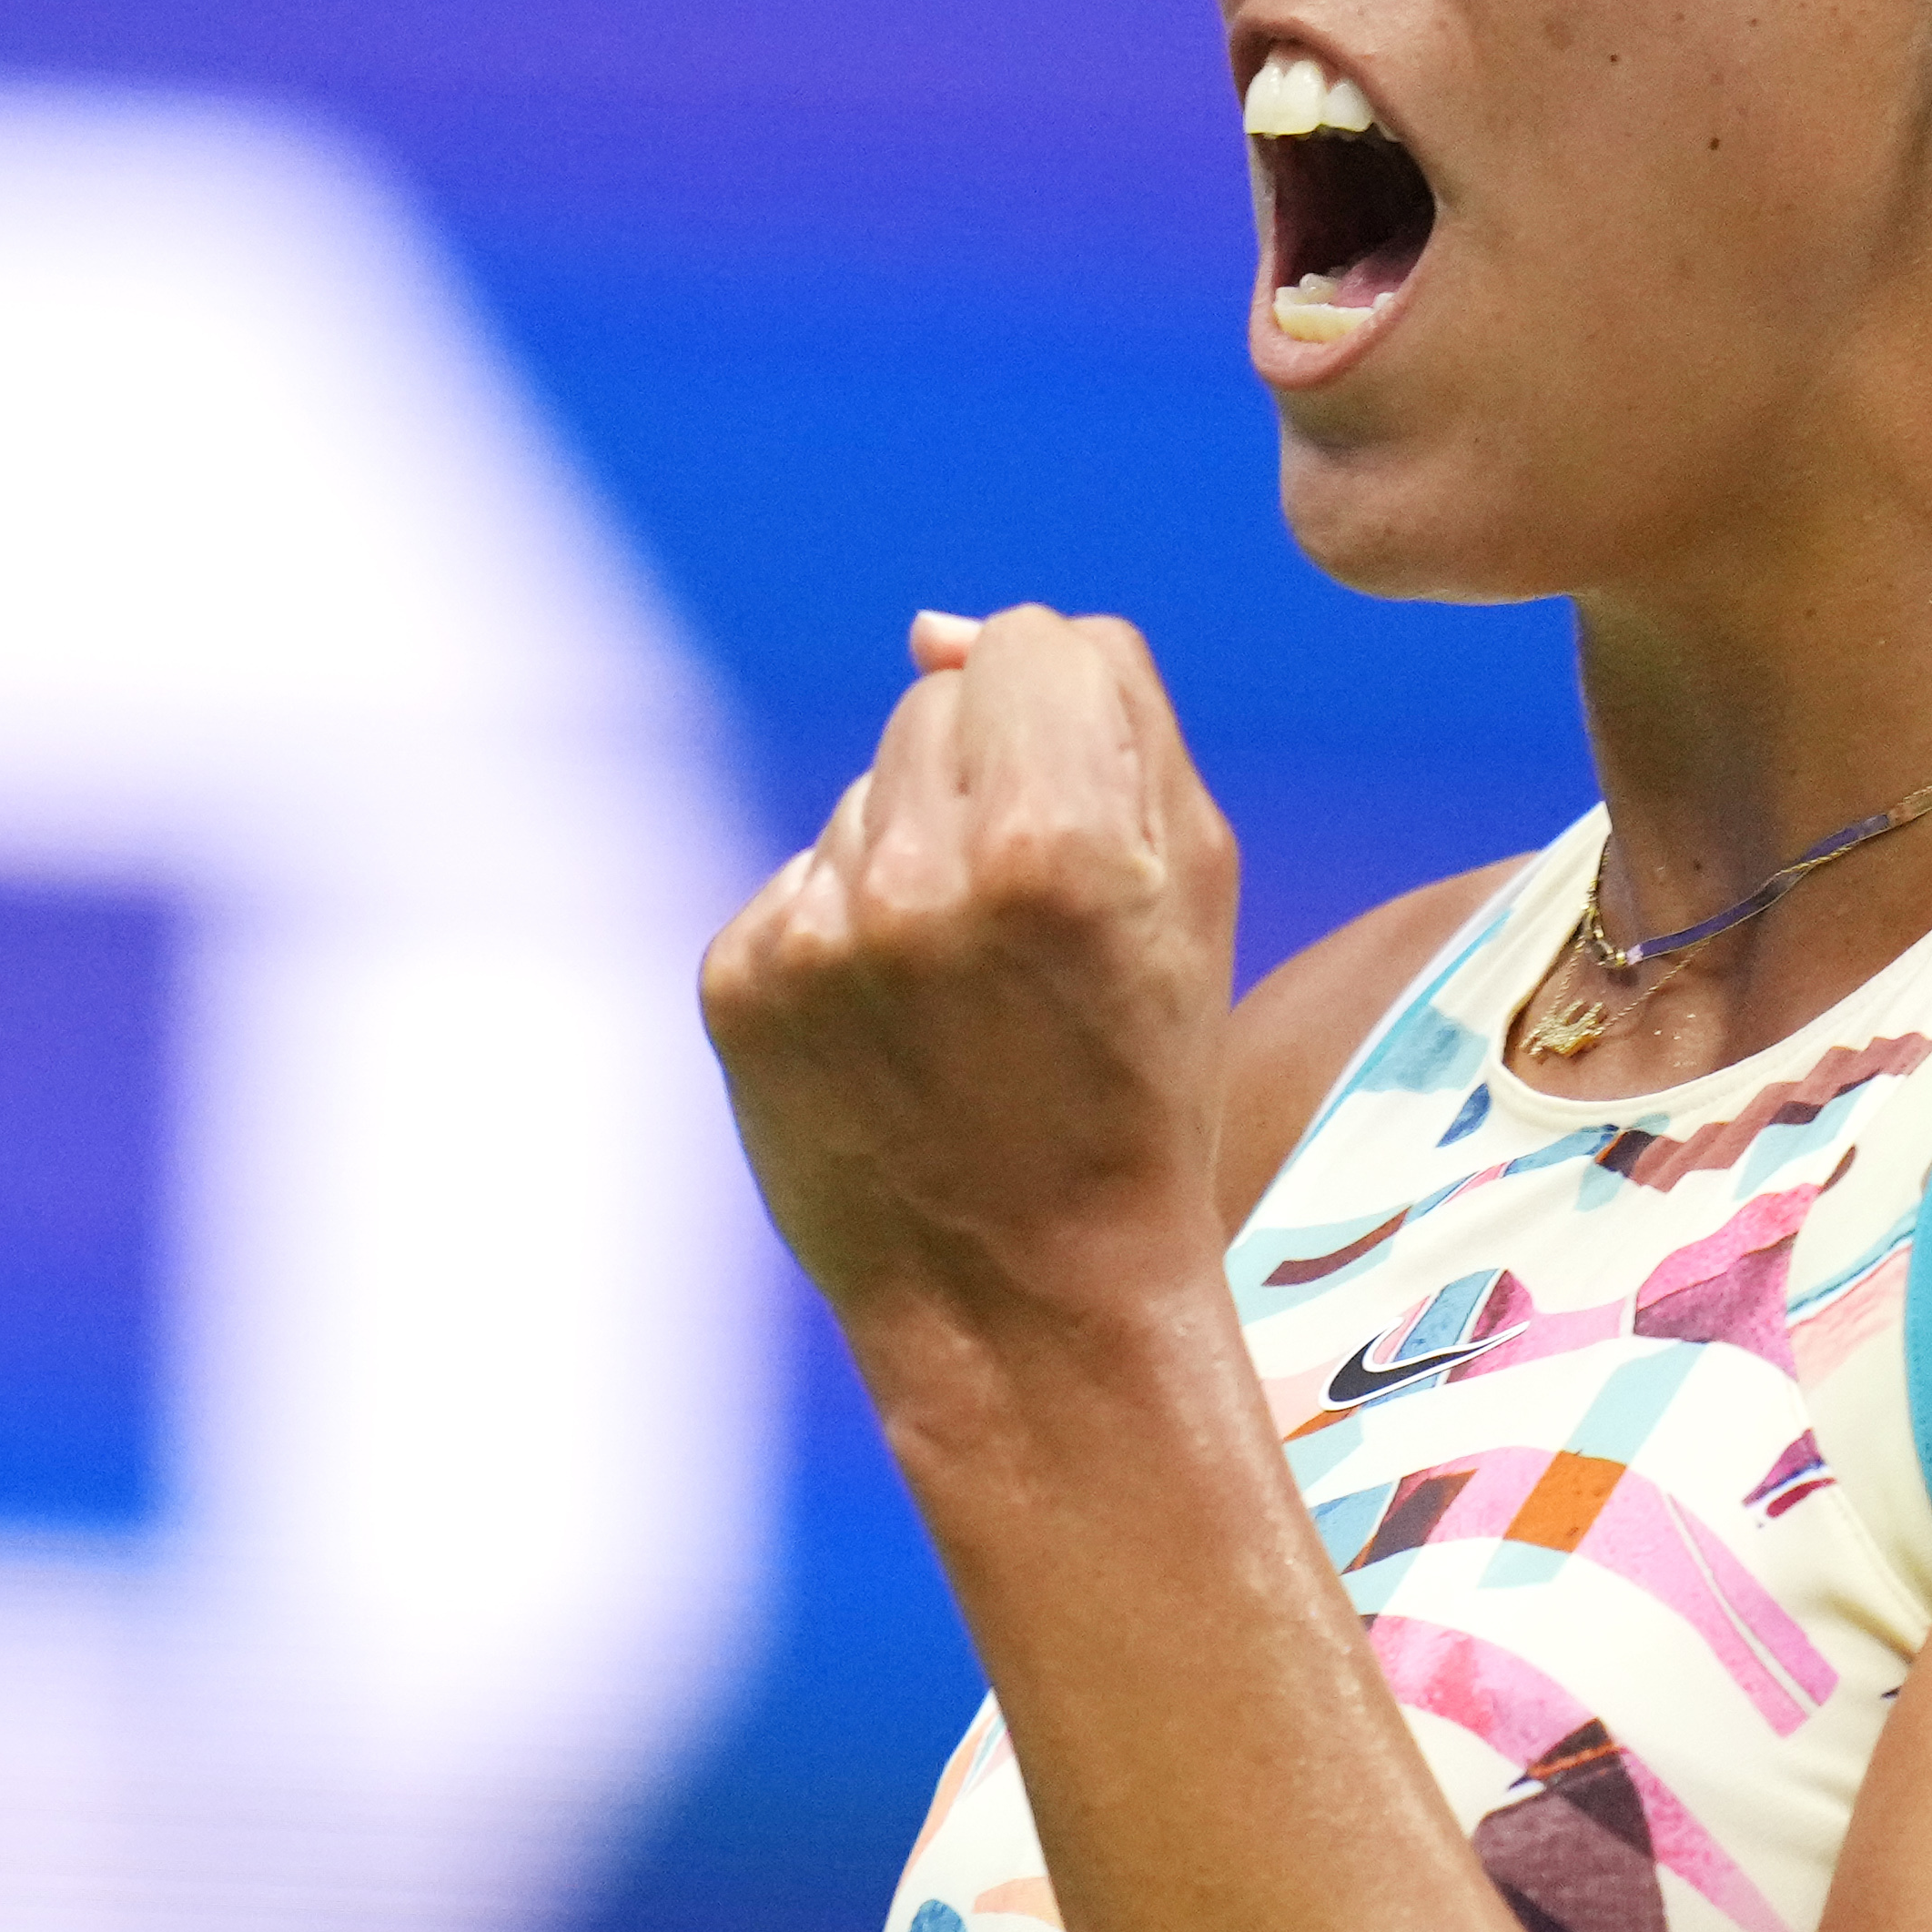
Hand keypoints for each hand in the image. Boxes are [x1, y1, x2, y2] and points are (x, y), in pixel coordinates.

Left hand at [700, 605, 1242, 1348]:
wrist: (1028, 1301)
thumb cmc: (1136, 1083)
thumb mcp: (1194, 888)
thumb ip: (1110, 708)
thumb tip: (933, 630)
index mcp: (1062, 841)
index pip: (1031, 642)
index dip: (1068, 721)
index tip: (1086, 821)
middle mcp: (923, 877)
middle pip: (934, 705)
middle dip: (984, 782)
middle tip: (1028, 928)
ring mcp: (817, 936)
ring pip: (861, 793)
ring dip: (908, 856)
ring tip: (960, 991)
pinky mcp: (737, 987)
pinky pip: (795, 882)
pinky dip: (839, 935)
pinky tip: (890, 1029)